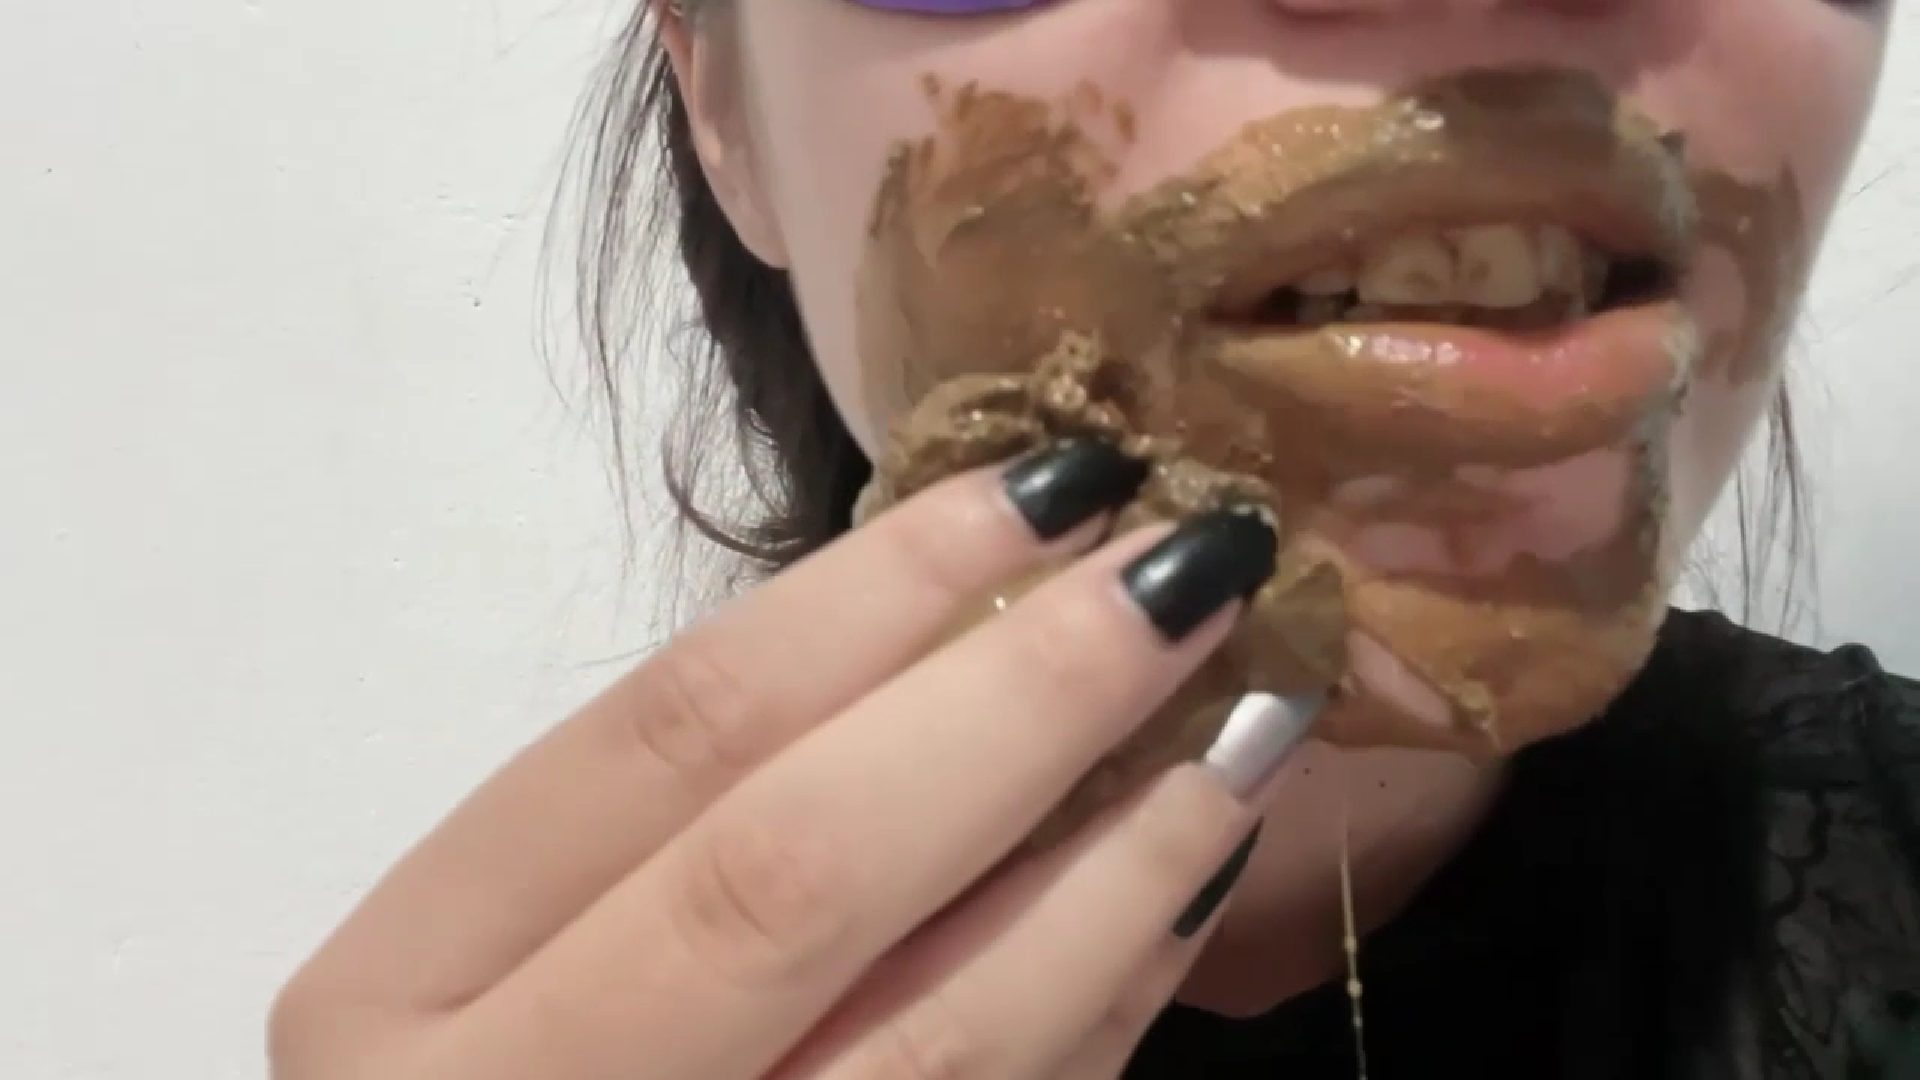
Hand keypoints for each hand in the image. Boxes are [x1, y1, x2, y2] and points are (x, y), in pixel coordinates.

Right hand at [269, 437, 1314, 1079]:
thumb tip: (962, 613)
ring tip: (1250, 717)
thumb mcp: (505, 952)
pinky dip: (1109, 1001)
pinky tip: (1188, 887)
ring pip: (940, 1039)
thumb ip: (680, 814)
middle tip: (1198, 559)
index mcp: (404, 985)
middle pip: (798, 868)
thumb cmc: (513, 1071)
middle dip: (1023, 696)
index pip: (668, 734)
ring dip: (1122, 858)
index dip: (882, 591)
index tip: (1053, 484)